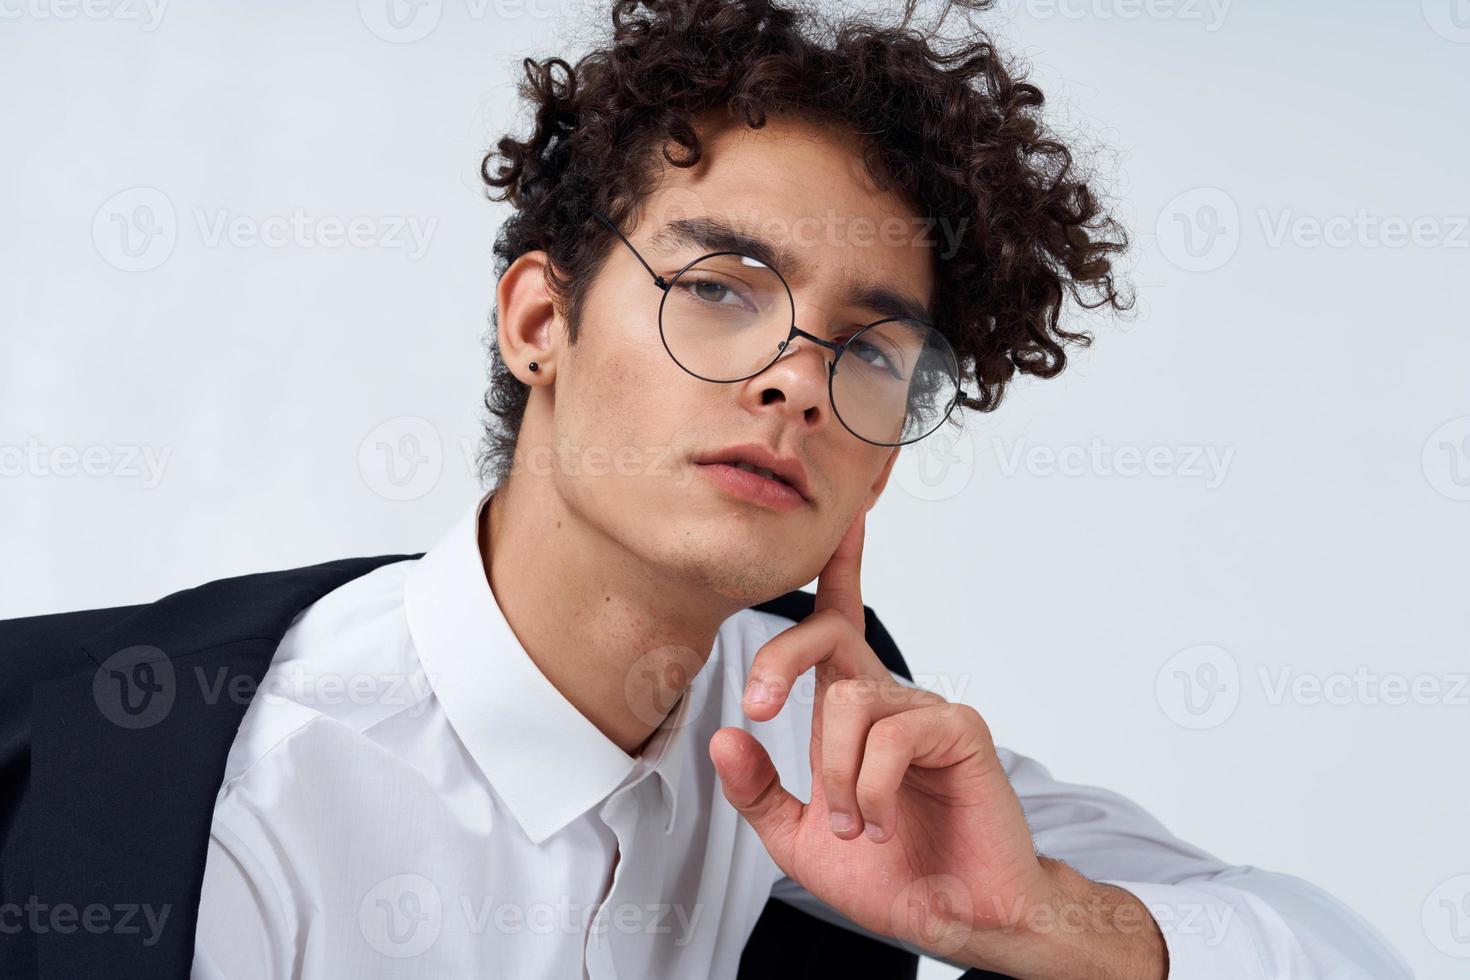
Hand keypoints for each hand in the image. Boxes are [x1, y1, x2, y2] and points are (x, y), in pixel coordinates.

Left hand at [706, 504, 1166, 977]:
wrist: (959, 919)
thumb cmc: (894, 875)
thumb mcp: (799, 838)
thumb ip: (757, 790)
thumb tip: (725, 735)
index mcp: (852, 713)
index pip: (837, 623)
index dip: (839, 566)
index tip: (840, 516)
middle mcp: (889, 700)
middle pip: (828, 632)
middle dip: (780, 658)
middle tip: (760, 706)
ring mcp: (927, 711)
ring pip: (850, 703)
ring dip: (834, 775)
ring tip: (854, 825)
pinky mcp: (960, 731)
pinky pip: (892, 736)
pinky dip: (869, 789)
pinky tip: (881, 822)